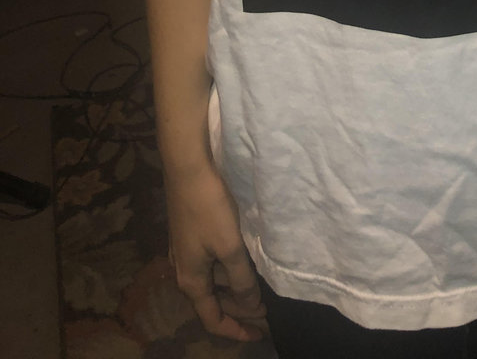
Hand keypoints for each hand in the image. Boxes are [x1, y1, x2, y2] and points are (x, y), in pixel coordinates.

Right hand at [165, 161, 267, 341]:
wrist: (187, 168)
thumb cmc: (209, 208)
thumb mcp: (229, 247)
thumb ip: (241, 279)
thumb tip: (251, 307)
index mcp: (191, 281)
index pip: (212, 320)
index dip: (236, 331)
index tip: (260, 334)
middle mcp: (183, 271)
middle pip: (212, 302)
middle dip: (238, 310)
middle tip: (266, 312)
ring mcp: (184, 252)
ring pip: (212, 281)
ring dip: (234, 289)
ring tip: (260, 288)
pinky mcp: (189, 234)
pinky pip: (210, 264)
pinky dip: (227, 271)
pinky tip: (244, 261)